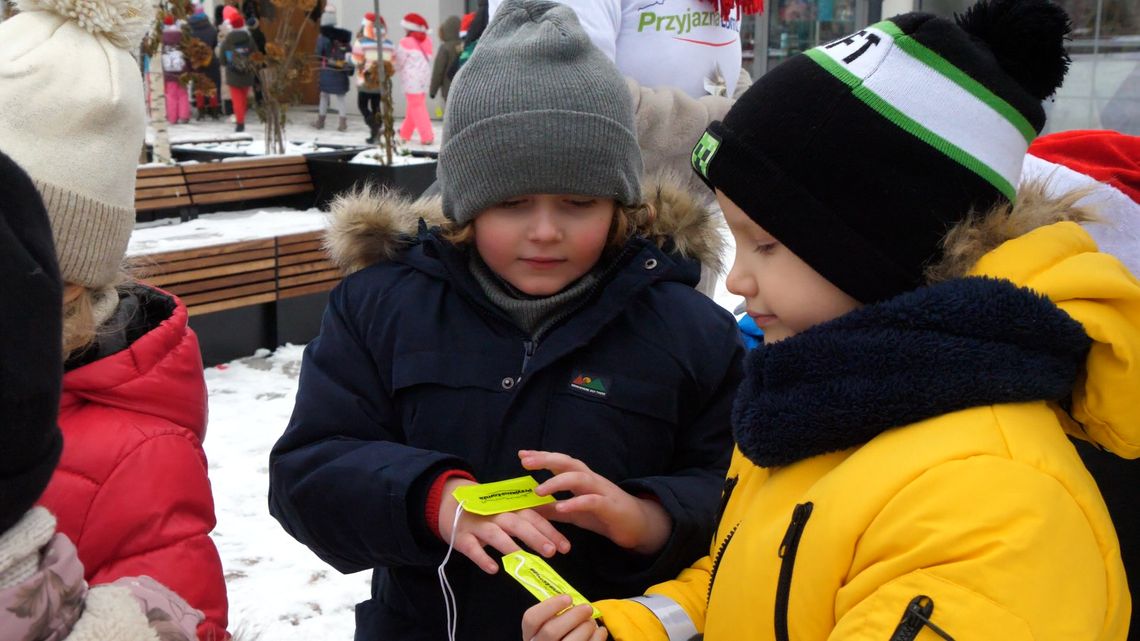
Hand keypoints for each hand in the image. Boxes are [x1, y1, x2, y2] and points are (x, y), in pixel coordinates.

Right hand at [438, 478, 571, 573]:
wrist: (449, 502)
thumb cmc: (487, 512)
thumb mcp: (507, 511)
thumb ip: (527, 521)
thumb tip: (554, 539)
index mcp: (511, 508)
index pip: (534, 517)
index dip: (550, 531)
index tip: (566, 547)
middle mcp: (496, 514)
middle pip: (518, 524)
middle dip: (535, 537)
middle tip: (551, 552)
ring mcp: (478, 525)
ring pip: (496, 534)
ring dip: (510, 546)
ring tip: (524, 559)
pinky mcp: (462, 537)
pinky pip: (472, 548)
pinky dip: (482, 558)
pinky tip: (493, 569)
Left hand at [520, 451, 671, 554]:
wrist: (637, 525)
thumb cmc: (603, 515)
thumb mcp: (574, 512)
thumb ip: (553, 509)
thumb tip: (529, 508)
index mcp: (581, 478)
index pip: (560, 462)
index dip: (542, 456)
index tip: (522, 454)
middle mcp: (591, 479)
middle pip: (568, 462)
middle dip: (546, 459)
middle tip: (525, 461)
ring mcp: (601, 491)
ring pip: (579, 478)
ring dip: (557, 482)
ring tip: (539, 490)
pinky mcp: (610, 506)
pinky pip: (592, 501)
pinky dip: (576, 503)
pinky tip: (562, 507)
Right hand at [522, 595, 607, 640]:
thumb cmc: (561, 635)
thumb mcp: (550, 624)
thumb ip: (556, 614)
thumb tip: (576, 603)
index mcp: (530, 634)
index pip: (531, 618)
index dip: (550, 606)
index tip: (568, 598)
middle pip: (551, 631)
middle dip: (573, 616)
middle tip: (587, 608)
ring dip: (585, 628)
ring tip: (592, 622)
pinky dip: (597, 638)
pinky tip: (600, 631)